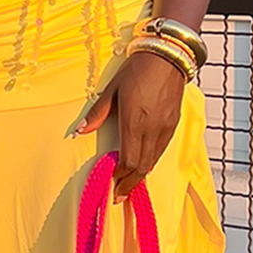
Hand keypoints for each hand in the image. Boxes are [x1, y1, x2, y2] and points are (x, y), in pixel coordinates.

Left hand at [74, 52, 185, 198]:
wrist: (167, 56)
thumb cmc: (136, 70)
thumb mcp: (112, 90)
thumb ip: (97, 114)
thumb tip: (79, 131)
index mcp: (134, 121)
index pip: (128, 159)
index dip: (119, 175)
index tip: (111, 183)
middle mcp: (152, 129)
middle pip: (142, 167)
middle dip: (130, 184)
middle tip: (119, 196)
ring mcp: (165, 128)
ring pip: (153, 161)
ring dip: (140, 175)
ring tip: (129, 186)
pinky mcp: (174, 124)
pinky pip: (161, 150)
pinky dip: (151, 162)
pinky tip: (142, 165)